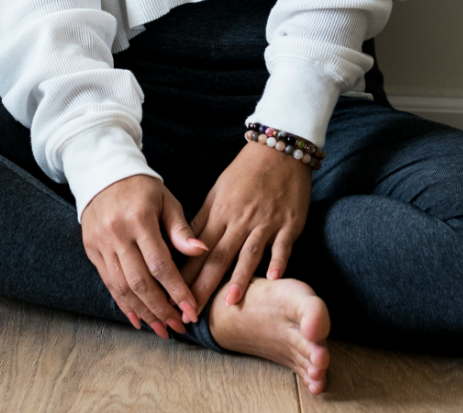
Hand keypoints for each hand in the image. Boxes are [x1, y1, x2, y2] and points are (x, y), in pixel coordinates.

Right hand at [81, 174, 208, 337]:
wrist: (103, 174)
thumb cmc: (142, 188)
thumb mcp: (166, 201)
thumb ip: (181, 230)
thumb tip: (202, 251)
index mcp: (139, 220)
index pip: (160, 264)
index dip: (177, 290)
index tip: (191, 309)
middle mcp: (117, 235)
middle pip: (140, 282)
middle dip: (161, 309)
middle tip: (178, 326)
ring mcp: (101, 244)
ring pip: (122, 288)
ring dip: (143, 312)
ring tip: (161, 329)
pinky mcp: (92, 251)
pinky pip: (108, 283)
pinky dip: (123, 304)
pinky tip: (138, 319)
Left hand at [179, 141, 311, 314]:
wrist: (278, 150)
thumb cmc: (245, 172)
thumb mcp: (217, 192)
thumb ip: (203, 220)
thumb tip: (184, 247)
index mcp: (220, 213)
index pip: (197, 249)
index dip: (185, 274)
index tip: (172, 297)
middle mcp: (240, 220)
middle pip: (219, 256)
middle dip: (204, 286)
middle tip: (192, 312)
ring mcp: (266, 222)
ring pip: (249, 253)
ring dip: (239, 277)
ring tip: (229, 302)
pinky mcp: (289, 223)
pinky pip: (283, 245)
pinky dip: (278, 261)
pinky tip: (273, 279)